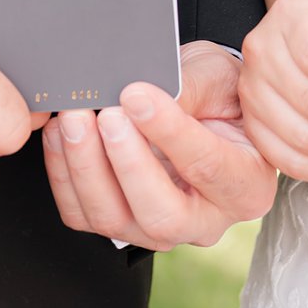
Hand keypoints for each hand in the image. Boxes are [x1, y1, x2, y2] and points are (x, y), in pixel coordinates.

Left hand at [41, 42, 276, 248]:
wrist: (199, 103)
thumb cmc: (217, 93)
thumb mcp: (218, 78)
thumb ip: (189, 90)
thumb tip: (143, 99)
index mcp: (245, 186)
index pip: (208, 167)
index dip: (170, 132)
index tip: (139, 96)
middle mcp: (205, 220)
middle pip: (162, 216)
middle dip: (127, 164)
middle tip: (107, 116)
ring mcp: (158, 229)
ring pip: (115, 220)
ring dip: (87, 168)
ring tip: (76, 118)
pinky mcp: (119, 223)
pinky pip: (82, 214)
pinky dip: (64, 175)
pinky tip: (62, 135)